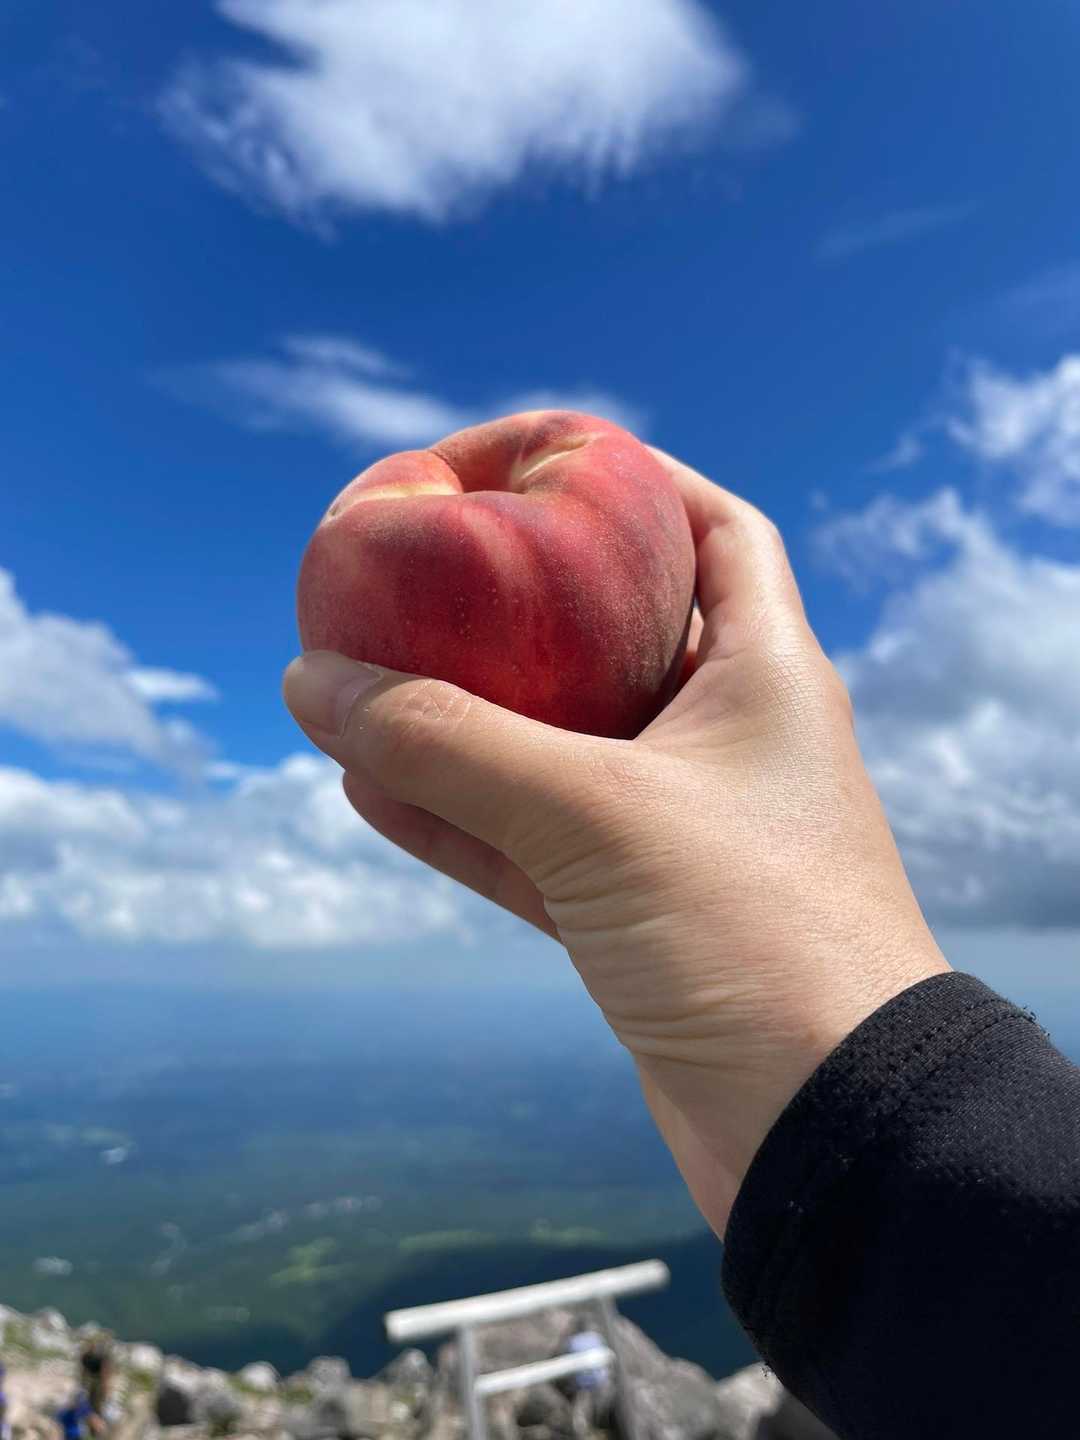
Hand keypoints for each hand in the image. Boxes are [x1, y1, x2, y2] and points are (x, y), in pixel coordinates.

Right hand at [283, 449, 948, 1236]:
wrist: (827, 1130)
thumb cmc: (752, 938)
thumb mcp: (592, 815)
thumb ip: (449, 741)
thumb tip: (312, 679)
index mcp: (765, 674)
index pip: (713, 527)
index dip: (631, 477)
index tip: (528, 465)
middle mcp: (726, 739)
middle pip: (613, 629)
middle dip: (514, 600)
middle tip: (419, 570)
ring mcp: (678, 830)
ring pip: (552, 744)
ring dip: (460, 715)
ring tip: (359, 681)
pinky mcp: (635, 914)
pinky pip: (527, 841)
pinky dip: (454, 814)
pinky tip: (367, 787)